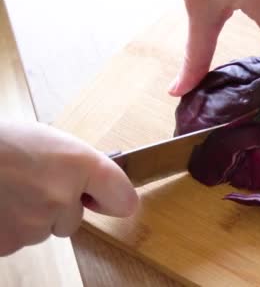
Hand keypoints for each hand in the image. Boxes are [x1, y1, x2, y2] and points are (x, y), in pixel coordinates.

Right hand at [0, 121, 137, 255]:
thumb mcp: (50, 140)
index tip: (106, 200)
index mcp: (80, 164)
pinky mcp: (8, 243)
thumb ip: (79, 165)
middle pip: (74, 219)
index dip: (114, 200)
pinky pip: (18, 240)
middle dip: (57, 207)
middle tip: (29, 183)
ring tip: (7, 190)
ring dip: (30, 216)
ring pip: (44, 230)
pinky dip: (8, 228)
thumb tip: (96, 187)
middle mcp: (63, 197)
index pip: (123, 198)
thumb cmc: (1, 142)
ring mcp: (35, 223)